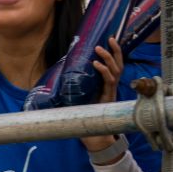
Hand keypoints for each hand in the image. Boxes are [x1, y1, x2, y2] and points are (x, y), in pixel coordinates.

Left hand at [80, 40, 127, 154]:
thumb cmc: (84, 113)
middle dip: (116, 51)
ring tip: (99, 48)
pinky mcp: (108, 96)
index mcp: (106, 83)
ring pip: (115, 70)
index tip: (110, 39)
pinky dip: (103, 71)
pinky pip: (109, 81)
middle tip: (110, 38)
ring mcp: (111, 90)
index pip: (114, 64)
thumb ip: (71, 86)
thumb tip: (53, 75)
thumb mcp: (77, 95)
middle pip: (119, 64)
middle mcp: (111, 85)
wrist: (92, 132)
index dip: (114, 52)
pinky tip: (96, 64)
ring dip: (108, 58)